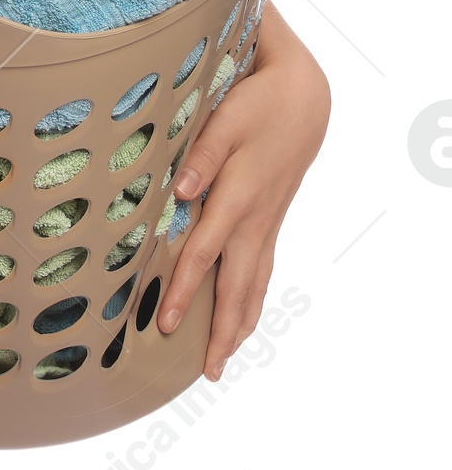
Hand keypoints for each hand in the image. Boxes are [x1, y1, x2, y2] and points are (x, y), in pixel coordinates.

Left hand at [156, 0, 328, 378]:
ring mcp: (267, 222)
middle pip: (237, 286)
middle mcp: (255, 219)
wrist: (304, 98)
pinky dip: (254, 299)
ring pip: (255, 284)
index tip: (165, 325)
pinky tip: (244, 315)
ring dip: (240, 323)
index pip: (204, 255)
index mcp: (238, 198)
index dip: (184, 292)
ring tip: (224, 359)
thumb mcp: (226, 119)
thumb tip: (180, 192)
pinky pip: (263, 269)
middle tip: (206, 371)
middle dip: (221, 331)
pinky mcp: (272, 218)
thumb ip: (201, 154)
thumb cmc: (257, 104)